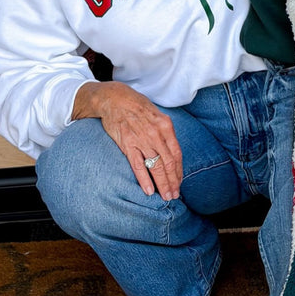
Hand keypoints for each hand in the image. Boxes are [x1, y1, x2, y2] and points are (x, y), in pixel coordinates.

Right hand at [72, 81, 182, 199]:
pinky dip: (144, 180)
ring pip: (156, 167)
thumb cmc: (136, 106)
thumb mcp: (156, 114)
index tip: (179, 182)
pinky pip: (138, 166)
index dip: (179, 171)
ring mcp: (142, 140)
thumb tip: (170, 150)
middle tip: (175, 195)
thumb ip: (164, 132)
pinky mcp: (128, 144)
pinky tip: (149, 191)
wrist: (115, 98)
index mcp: (166, 126)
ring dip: (162, 184)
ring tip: (166, 196)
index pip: (176, 154)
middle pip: (168, 163)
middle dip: (173, 182)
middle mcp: (156, 134)